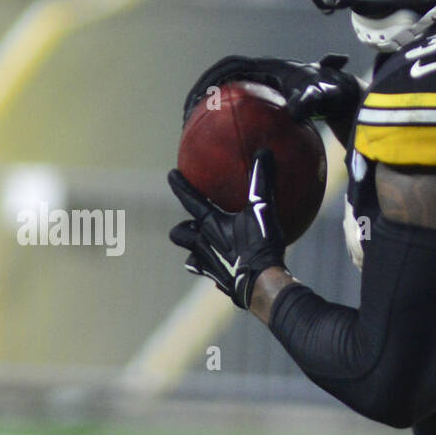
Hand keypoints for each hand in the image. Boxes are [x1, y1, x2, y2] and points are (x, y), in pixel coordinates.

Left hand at [168, 149, 286, 308]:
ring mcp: (209, 264)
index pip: (189, 199)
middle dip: (181, 229)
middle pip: (180, 234)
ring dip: (194, 251)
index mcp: (211, 224)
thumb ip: (262, 181)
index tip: (171, 174)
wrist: (261, 282)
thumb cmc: (259, 244)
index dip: (180, 185)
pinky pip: (209, 274)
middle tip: (190, 225)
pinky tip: (223, 270)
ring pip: (191, 257)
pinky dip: (212, 271)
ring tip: (203, 248)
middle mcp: (203, 243)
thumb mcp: (263, 209)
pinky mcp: (218, 281)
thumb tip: (264, 152)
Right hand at [183, 53, 363, 143]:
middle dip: (202, 98)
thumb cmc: (331, 93)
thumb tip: (295, 113)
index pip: (229, 68)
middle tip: (188, 120)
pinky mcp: (267, 107)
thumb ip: (309, 100)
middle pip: (222, 84)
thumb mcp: (321, 96)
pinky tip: (229, 155)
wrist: (342, 95)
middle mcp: (260, 77)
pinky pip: (245, 117)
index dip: (210, 79)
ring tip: (197, 138)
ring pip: (230, 101)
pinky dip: (234, 131)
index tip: (197, 96)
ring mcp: (262, 92)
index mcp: (265, 68)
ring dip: (212, 115)